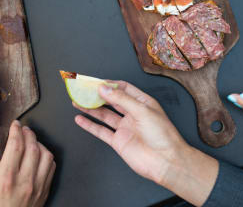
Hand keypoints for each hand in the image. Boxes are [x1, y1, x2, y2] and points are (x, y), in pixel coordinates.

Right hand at [0, 120, 54, 206]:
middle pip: (32, 147)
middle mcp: (24, 180)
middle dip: (29, 134)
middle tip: (24, 129)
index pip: (15, 146)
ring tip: (32, 141)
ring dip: (40, 144)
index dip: (16, 131)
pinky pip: (52, 168)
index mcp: (6, 178)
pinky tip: (41, 155)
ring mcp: (37, 186)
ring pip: (46, 156)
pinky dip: (48, 158)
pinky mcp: (44, 191)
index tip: (15, 125)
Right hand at [74, 81, 217, 205]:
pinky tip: (80, 119)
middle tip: (83, 89)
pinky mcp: (119, 141)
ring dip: (90, 108)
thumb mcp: (142, 110)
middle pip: (111, 101)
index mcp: (142, 103)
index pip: (123, 88)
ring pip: (104, 115)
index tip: (95, 81)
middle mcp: (133, 114)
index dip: (109, 84)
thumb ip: (121, 99)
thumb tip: (104, 88)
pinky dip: (90, 125)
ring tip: (77, 101)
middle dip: (97, 95)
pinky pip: (101, 131)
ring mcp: (125, 128)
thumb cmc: (163, 135)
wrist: (165, 161)